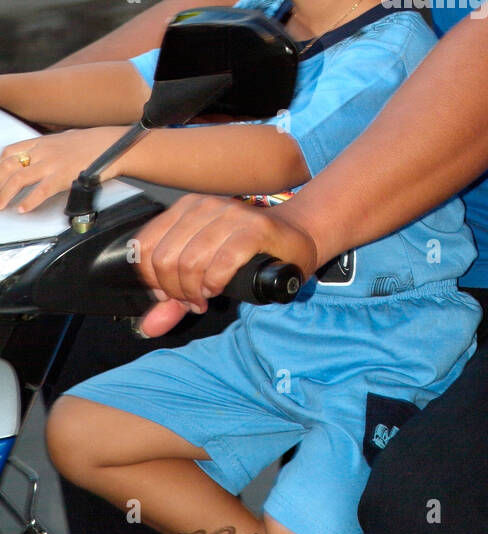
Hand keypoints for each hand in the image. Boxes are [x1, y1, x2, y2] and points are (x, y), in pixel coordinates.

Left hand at [0, 128, 122, 212]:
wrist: (115, 144)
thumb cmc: (95, 143)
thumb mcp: (66, 139)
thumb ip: (50, 148)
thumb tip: (42, 155)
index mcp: (43, 142)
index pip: (10, 152)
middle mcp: (43, 151)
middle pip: (8, 166)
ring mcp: (52, 163)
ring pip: (18, 179)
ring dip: (4, 195)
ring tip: (1, 207)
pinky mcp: (63, 176)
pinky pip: (40, 190)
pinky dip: (29, 201)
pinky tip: (23, 209)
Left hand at [134, 193, 319, 336]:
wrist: (297, 238)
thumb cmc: (250, 254)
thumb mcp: (204, 274)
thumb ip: (174, 299)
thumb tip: (149, 326)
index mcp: (187, 208)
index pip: (145, 246)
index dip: (152, 279)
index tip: (169, 294)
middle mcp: (205, 207)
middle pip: (165, 258)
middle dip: (174, 291)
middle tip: (192, 300)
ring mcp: (231, 214)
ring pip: (190, 262)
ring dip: (195, 291)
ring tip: (206, 297)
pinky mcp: (255, 229)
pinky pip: (222, 262)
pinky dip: (215, 283)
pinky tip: (219, 289)